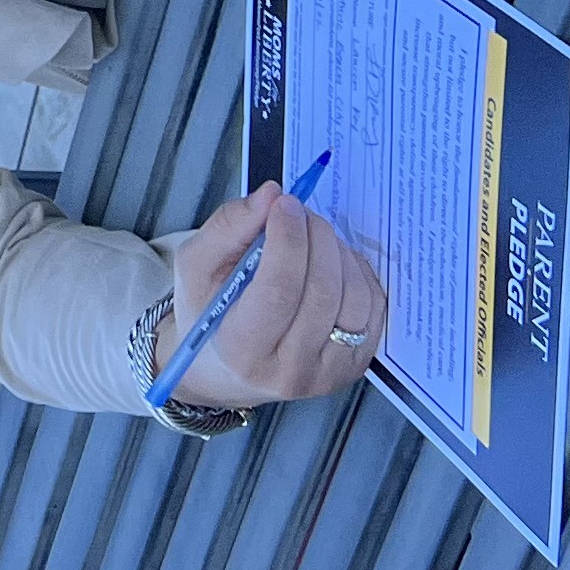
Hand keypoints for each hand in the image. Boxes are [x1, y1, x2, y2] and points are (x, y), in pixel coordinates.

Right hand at [173, 182, 389, 407]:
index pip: (279, 292)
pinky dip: (357, 272)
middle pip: (322, 292)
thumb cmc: (206, 314)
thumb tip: (272, 195)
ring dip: (338, 252)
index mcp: (242, 351)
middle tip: (299, 211)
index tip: (285, 204)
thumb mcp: (195, 266)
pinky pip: (373, 309)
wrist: (224, 367)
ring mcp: (328, 374)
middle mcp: (290, 372)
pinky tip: (332, 262)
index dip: (288, 241)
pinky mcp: (354, 367)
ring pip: (355, 299)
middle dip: (316, 237)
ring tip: (313, 237)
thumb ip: (228, 227)